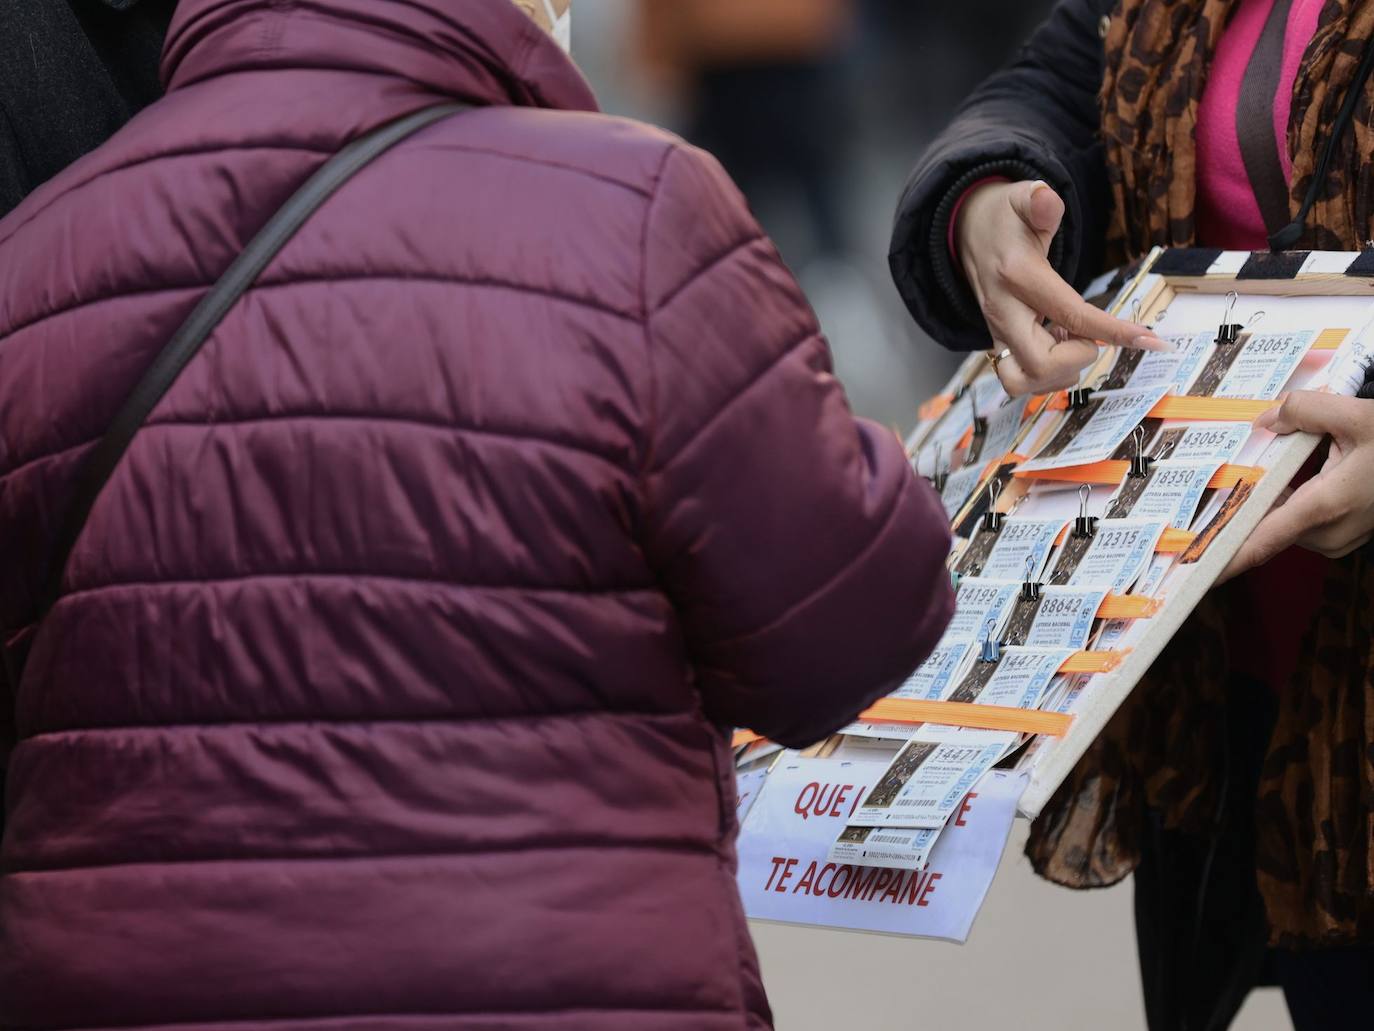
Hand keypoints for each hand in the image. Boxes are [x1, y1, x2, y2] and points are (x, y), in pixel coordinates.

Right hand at [955, 180, 1170, 395]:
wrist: (967, 233)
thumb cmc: (1004, 217)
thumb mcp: (1021, 198)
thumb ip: (1038, 200)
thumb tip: (1047, 200)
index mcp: (1018, 276)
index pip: (1070, 314)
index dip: (1113, 332)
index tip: (1150, 341)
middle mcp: (1003, 312)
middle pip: (1040, 364)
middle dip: (1077, 357)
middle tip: (1089, 334)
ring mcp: (996, 333)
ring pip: (1023, 381)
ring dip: (1059, 371)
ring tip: (1071, 339)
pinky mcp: (997, 345)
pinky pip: (1020, 379)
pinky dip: (1047, 373)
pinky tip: (1056, 343)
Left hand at [1223, 391, 1373, 579]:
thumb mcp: (1358, 416)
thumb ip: (1307, 410)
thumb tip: (1268, 420)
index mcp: (1325, 505)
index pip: (1263, 540)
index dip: (1226, 556)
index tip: (1193, 566)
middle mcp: (1328, 531)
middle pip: (1265, 524)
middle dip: (1243, 505)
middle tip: (1213, 489)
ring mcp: (1337, 538)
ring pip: (1282, 521)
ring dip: (1270, 500)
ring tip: (1257, 475)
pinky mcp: (1342, 536)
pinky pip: (1300, 522)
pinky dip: (1289, 502)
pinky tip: (1289, 476)